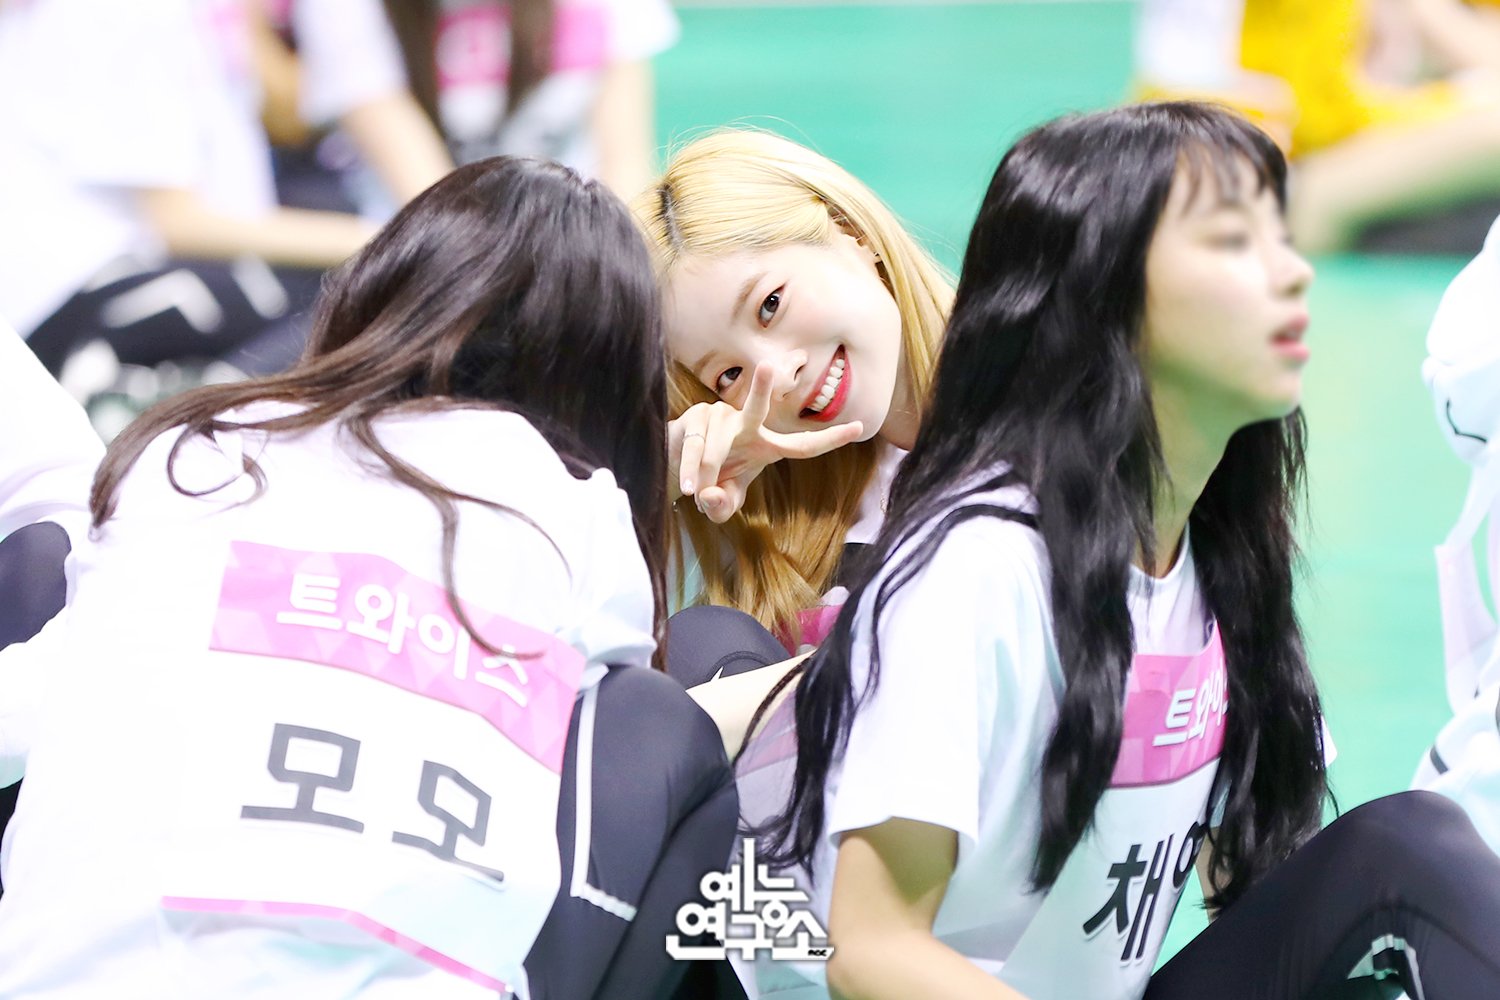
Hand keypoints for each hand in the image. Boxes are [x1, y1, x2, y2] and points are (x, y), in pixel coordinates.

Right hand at [670, 362, 863, 522]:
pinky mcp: (694, 419)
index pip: (802, 445)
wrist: (677, 470)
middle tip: (768, 366)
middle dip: (761, 389)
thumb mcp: (721, 504)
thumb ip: (722, 507)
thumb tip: (711, 495)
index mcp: (766, 447)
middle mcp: (746, 426)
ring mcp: (718, 418)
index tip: (859, 427)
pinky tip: (688, 487)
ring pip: (713, 448)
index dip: (830, 438)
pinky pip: (694, 448)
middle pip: (755, 408)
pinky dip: (691, 470)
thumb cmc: (711, 484)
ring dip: (705, 474)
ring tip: (696, 491)